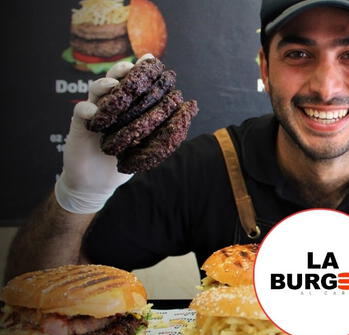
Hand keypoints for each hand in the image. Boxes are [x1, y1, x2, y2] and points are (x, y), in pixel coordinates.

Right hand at [54, 54, 154, 213]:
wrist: (99, 183)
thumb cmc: (125, 161)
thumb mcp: (149, 145)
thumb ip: (165, 126)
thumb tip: (191, 110)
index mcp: (128, 107)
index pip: (134, 83)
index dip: (141, 69)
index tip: (151, 59)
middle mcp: (111, 105)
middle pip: (114, 79)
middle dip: (122, 69)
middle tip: (130, 68)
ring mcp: (96, 112)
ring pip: (96, 89)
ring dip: (104, 84)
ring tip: (113, 85)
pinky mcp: (80, 124)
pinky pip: (81, 110)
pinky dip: (87, 108)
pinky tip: (95, 112)